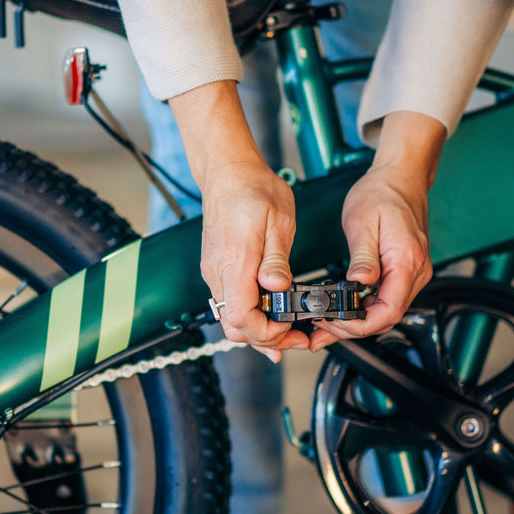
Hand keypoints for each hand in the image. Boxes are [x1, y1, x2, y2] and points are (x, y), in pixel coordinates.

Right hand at [168, 81, 308, 361]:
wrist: (228, 172)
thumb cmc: (253, 190)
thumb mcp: (278, 220)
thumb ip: (276, 258)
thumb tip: (278, 287)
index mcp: (235, 261)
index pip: (241, 317)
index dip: (266, 333)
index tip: (289, 329)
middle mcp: (219, 272)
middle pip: (234, 327)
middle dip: (266, 341)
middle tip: (298, 340)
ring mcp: (215, 273)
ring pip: (231, 320)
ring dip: (258, 332)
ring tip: (288, 333)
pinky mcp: (217, 271)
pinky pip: (230, 305)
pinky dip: (250, 318)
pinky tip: (270, 318)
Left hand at [307, 111, 444, 350]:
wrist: (400, 177)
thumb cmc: (383, 193)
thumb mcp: (364, 222)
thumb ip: (363, 257)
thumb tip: (360, 283)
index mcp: (407, 262)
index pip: (388, 312)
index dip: (359, 326)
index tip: (334, 324)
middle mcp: (415, 272)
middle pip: (386, 318)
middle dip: (352, 329)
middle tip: (321, 327)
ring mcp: (412, 274)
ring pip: (385, 312)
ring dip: (356, 322)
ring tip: (325, 323)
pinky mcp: (404, 272)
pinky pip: (385, 299)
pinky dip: (363, 310)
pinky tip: (342, 311)